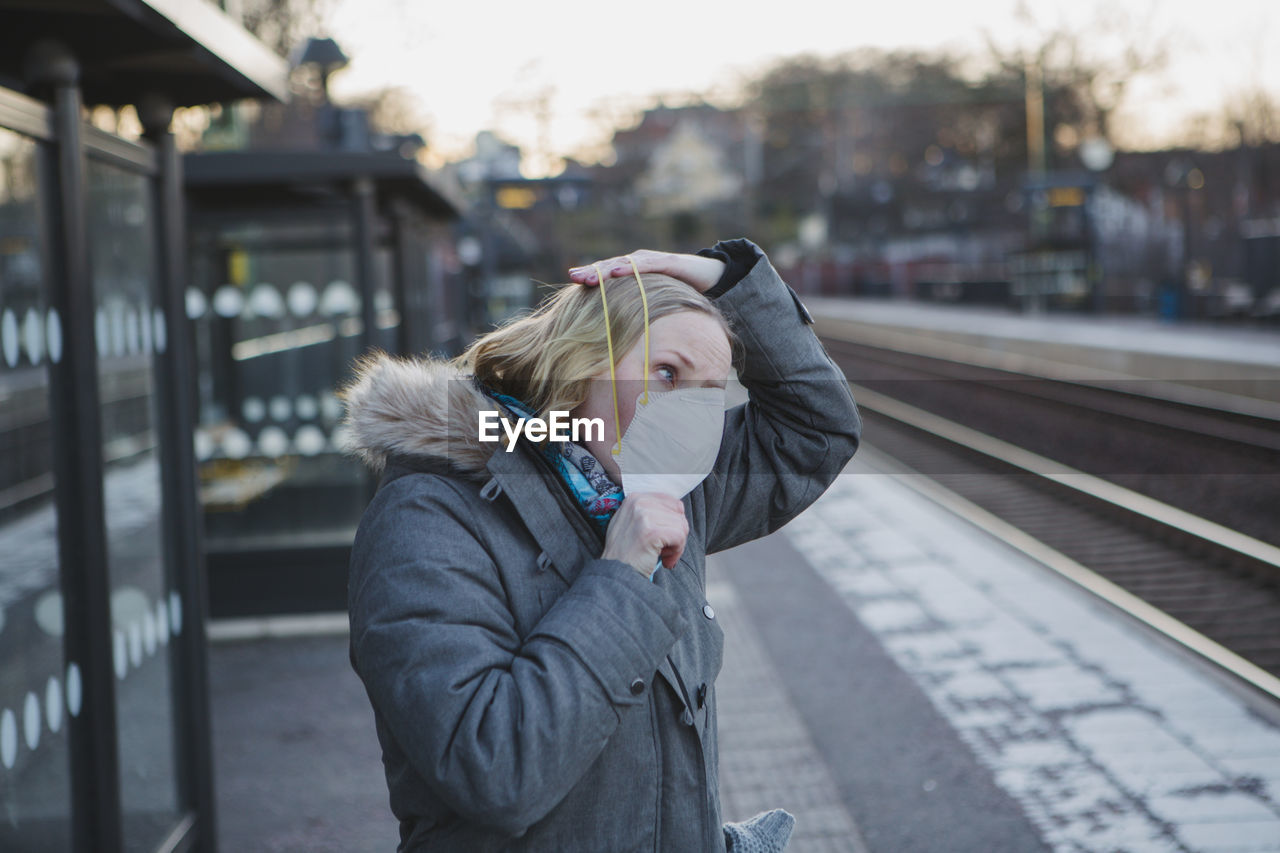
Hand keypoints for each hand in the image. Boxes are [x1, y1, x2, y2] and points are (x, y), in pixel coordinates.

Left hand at [568, 249, 724, 293]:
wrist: (710, 275)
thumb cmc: (680, 288)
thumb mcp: (654, 297)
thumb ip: (639, 302)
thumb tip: (620, 321)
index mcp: (633, 269)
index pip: (607, 271)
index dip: (590, 274)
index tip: (572, 280)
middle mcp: (639, 261)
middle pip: (610, 265)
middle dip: (591, 271)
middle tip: (573, 277)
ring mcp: (652, 260)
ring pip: (624, 263)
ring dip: (605, 270)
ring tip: (590, 277)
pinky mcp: (667, 262)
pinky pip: (645, 266)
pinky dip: (629, 268)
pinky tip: (616, 271)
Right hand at [601, 492, 688, 577]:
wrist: (615, 574)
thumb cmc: (625, 553)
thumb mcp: (630, 523)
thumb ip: (649, 513)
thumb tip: (676, 512)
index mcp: (635, 498)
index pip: (673, 503)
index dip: (674, 523)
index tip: (665, 538)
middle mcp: (639, 503)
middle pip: (679, 514)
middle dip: (677, 534)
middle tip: (665, 549)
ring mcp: (644, 516)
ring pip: (682, 526)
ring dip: (677, 545)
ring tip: (662, 555)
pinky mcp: (652, 531)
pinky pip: (679, 537)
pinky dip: (676, 552)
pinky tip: (665, 559)